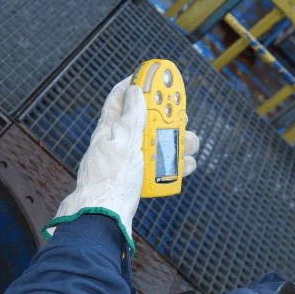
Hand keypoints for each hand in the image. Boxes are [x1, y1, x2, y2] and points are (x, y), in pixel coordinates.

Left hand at [42, 76, 198, 256]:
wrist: (104, 219)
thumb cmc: (108, 181)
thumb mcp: (122, 141)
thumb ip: (131, 116)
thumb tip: (135, 90)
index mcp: (110, 130)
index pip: (121, 97)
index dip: (138, 83)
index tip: (155, 74)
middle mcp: (121, 144)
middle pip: (148, 122)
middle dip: (168, 117)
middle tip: (182, 116)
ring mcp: (131, 163)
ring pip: (160, 145)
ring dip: (178, 142)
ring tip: (190, 143)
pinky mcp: (141, 181)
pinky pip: (163, 168)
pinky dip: (177, 166)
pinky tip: (185, 166)